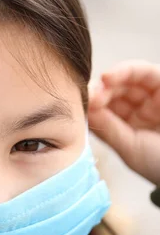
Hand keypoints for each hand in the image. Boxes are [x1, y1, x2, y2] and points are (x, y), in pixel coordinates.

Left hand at [88, 60, 159, 185]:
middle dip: (99, 90)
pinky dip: (128, 70)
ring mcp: (153, 97)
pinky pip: (146, 73)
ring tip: (100, 84)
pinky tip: (109, 76)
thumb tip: (84, 107)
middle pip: (112, 91)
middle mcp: (139, 109)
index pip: (103, 108)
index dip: (92, 104)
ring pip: (127, 79)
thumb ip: (107, 127)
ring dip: (111, 78)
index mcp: (127, 126)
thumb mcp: (129, 147)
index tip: (82, 105)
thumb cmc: (159, 164)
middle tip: (90, 95)